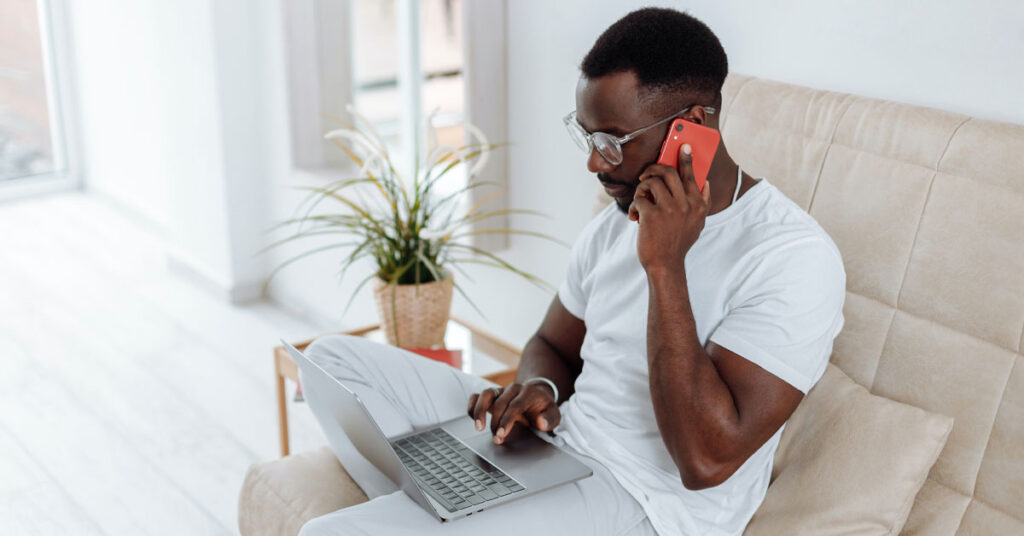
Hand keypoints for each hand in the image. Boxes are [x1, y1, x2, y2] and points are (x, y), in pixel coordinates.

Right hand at [466, 383, 559, 444]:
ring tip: (478, 427)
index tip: (501, 434)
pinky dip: (473, 406)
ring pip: (485, 394)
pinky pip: (477, 396)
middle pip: (500, 403)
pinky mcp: (492, 395)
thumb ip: (550, 419)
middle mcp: (513, 389)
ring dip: (479, 411)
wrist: (537, 397)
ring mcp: (501, 391)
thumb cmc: (544, 408)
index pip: (515, 405)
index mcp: (528, 393)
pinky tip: (473, 419)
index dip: (507, 420)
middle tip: (496, 438)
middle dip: (496, 423)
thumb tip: (540, 422)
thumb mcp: (554, 414)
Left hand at [628, 143, 711, 272]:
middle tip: (645, 174)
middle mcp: (685, 204)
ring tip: (640, 200)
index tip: (683, 146)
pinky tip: (634, 217)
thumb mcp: (697, 224)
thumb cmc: (678, 243)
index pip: (692, 176)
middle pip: (668, 172)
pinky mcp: (651, 214)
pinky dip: (633, 206)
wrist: (665, 265)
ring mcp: (669, 209)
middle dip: (653, 168)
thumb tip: (705, 182)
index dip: (686, 159)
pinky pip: (639, 199)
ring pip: (651, 182)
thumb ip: (702, 203)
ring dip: (641, 188)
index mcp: (697, 205)